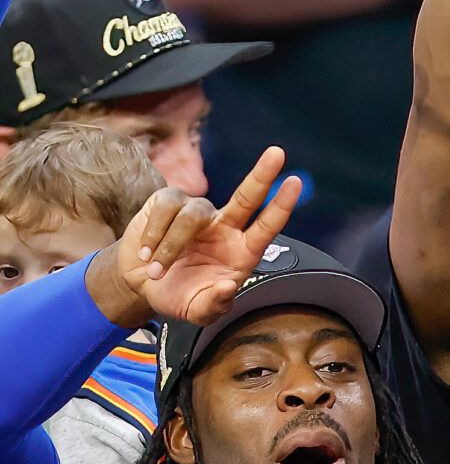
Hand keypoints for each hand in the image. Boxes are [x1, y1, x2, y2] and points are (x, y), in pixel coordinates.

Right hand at [90, 147, 300, 328]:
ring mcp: (197, 212)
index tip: (295, 181)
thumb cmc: (177, 295)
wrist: (139, 285)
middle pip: (247, 196)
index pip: (266, 225)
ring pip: (192, 215)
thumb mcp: (197, 310)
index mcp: (241, 250)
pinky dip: (153, 235)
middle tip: (278, 153)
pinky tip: (146, 254)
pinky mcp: (168, 203)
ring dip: (171, 246)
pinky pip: (165, 209)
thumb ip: (214, 304)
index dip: (281, 205)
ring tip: (156, 271)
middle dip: (262, 175)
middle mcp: (225, 226)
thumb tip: (229, 286)